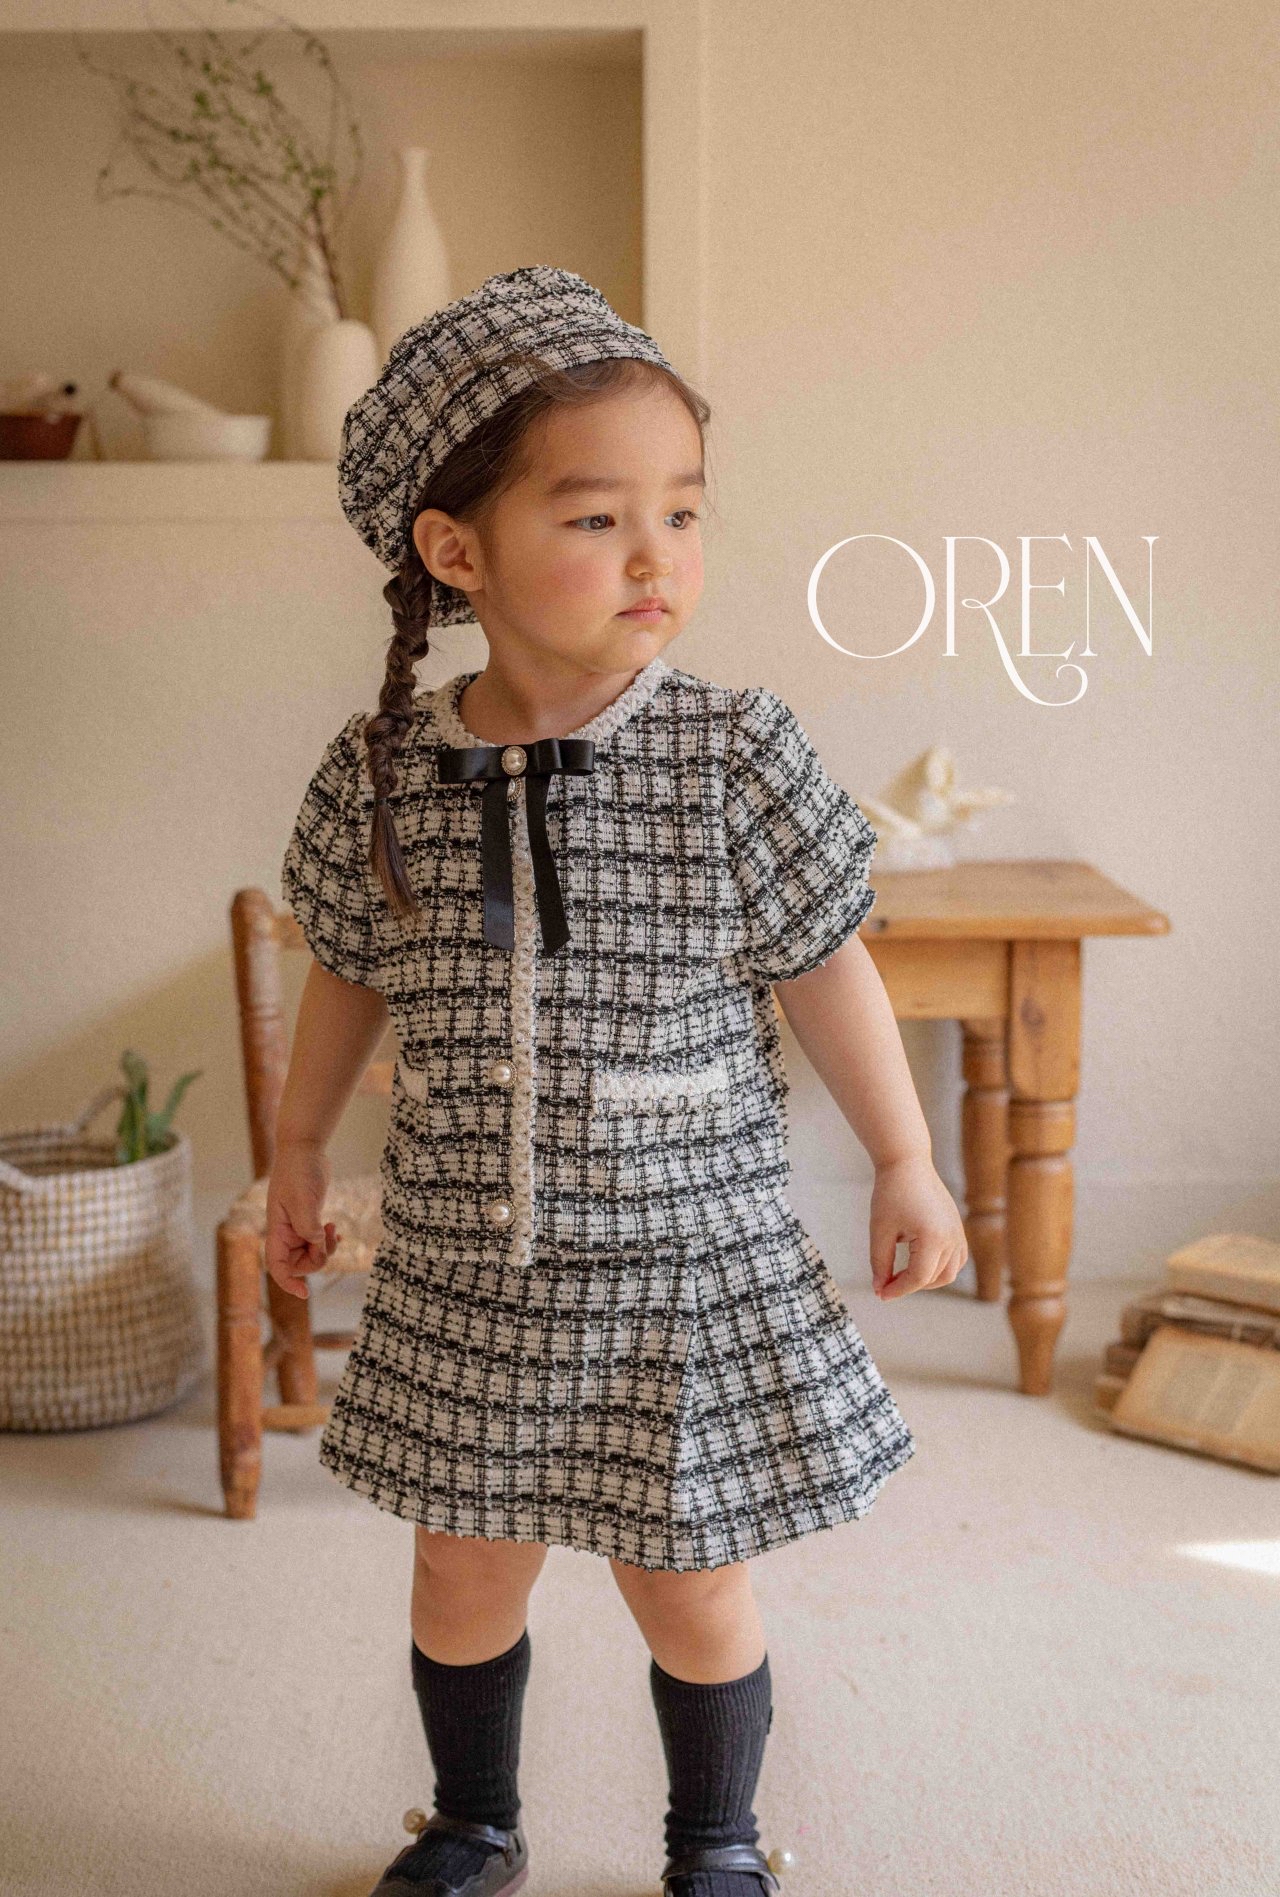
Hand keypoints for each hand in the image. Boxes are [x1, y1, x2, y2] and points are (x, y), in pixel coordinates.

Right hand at [265, 1141, 341, 1299]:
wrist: (305, 1150)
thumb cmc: (299, 1171)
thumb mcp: (303, 1198)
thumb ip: (307, 1224)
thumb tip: (316, 1244)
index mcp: (277, 1230)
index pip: (276, 1265)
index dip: (287, 1282)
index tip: (304, 1293)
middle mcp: (285, 1232)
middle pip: (298, 1264)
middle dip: (316, 1260)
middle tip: (327, 1239)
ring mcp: (297, 1227)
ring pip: (310, 1254)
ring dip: (325, 1249)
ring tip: (333, 1229)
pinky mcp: (310, 1220)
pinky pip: (318, 1242)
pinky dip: (328, 1241)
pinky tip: (336, 1230)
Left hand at [869, 1154, 968, 1299]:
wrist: (907, 1164)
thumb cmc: (892, 1192)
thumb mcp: (880, 1230)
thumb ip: (880, 1263)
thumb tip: (880, 1288)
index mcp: (933, 1237)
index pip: (918, 1277)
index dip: (898, 1289)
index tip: (881, 1294)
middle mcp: (951, 1238)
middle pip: (934, 1278)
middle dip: (910, 1285)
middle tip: (886, 1283)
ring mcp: (958, 1233)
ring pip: (949, 1273)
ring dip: (927, 1279)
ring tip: (902, 1274)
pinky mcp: (957, 1228)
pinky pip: (956, 1260)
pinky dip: (940, 1268)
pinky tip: (919, 1263)